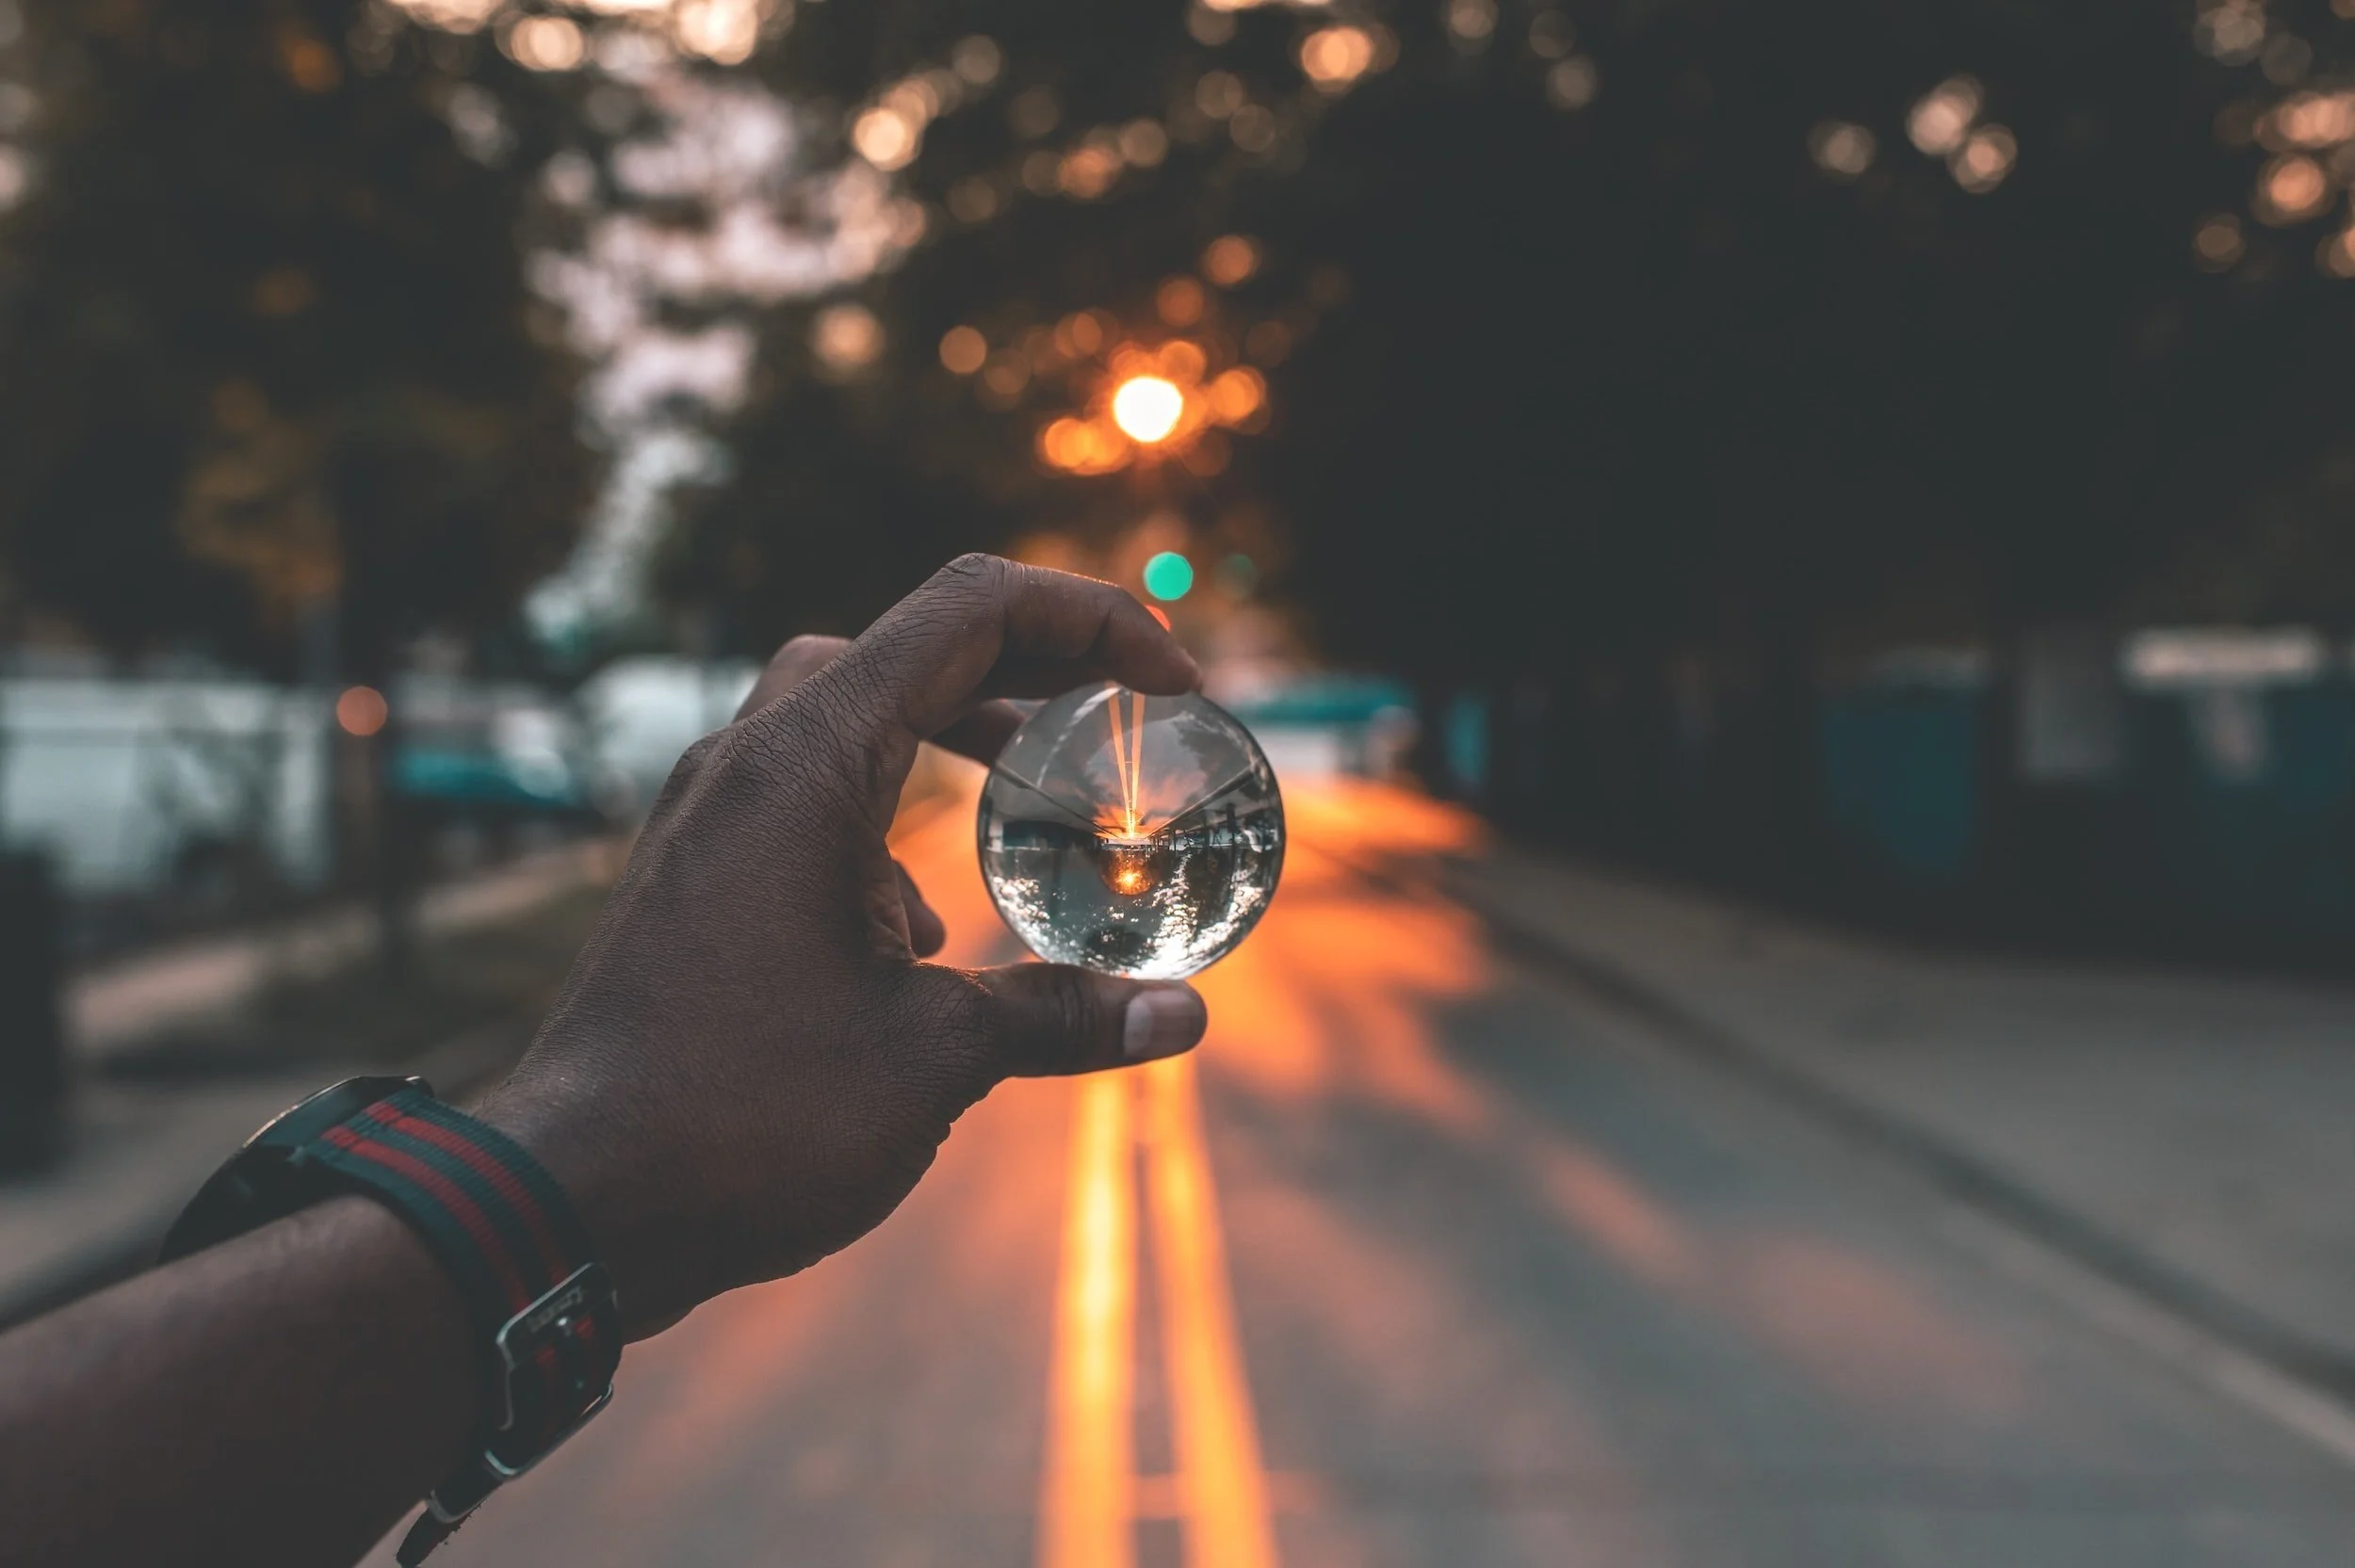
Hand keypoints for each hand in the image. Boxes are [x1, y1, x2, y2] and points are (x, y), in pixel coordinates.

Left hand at [479, 557, 1209, 1335]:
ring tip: (1039, 788)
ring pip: (847, 713)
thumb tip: (1184, 1018)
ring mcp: (710, 817)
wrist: (570, 1207)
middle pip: (910, 647)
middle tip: (1118, 714)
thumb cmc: (740, 1119)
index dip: (1092, 619)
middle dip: (1030, 665)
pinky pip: (804, 799)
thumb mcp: (933, 1060)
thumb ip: (1063, 1019)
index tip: (1173, 682)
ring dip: (953, 731)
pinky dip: (888, 819)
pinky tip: (931, 932)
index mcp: (807, 763)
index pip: (970, 612)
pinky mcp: (695, 877)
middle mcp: (748, 762)